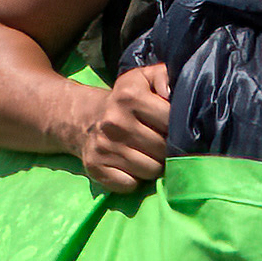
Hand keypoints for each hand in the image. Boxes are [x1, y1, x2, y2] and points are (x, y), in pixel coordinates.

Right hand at [74, 61, 173, 197]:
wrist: (83, 119)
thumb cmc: (125, 101)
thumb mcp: (143, 78)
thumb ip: (165, 76)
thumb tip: (173, 93)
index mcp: (129, 96)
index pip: (171, 121)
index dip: (178, 126)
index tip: (173, 127)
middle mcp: (114, 122)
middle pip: (163, 150)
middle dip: (167, 149)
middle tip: (162, 143)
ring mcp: (103, 147)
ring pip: (150, 170)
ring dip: (154, 166)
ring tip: (148, 155)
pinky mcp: (95, 167)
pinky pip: (130, 184)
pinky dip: (134, 180)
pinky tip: (132, 167)